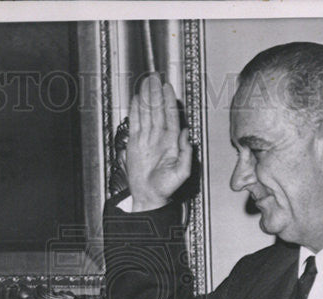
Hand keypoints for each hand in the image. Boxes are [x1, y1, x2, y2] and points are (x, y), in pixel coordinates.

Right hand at [126, 74, 192, 211]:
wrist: (149, 196)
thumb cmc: (166, 187)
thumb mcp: (182, 172)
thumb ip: (186, 153)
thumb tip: (187, 134)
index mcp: (171, 141)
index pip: (170, 116)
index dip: (168, 101)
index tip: (167, 87)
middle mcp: (159, 137)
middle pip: (157, 110)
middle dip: (155, 93)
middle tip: (154, 78)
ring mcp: (147, 139)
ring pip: (146, 113)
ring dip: (146, 98)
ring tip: (145, 83)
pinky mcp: (135, 144)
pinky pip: (135, 123)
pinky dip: (135, 111)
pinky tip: (136, 100)